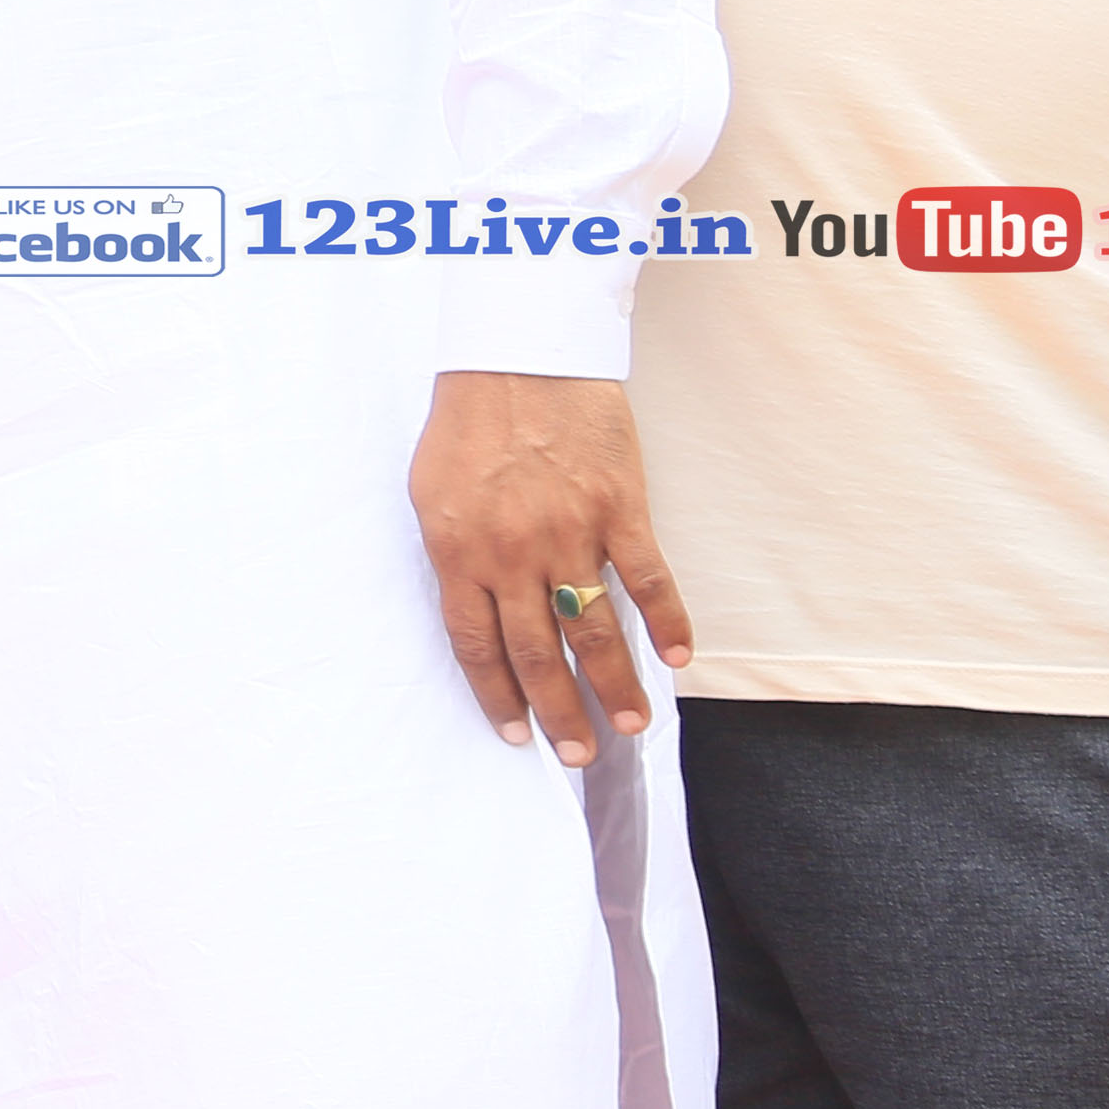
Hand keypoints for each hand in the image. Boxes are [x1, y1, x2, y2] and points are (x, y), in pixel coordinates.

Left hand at [405, 369, 689, 763]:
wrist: (520, 354)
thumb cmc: (468, 419)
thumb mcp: (431, 490)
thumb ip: (452, 554)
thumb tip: (472, 611)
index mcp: (458, 551)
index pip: (476, 647)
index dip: (497, 696)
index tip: (514, 735)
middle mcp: (512, 553)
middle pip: (537, 653)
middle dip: (559, 712)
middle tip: (577, 755)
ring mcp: (570, 533)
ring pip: (595, 630)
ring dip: (615, 685)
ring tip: (630, 726)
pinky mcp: (619, 509)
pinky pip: (648, 581)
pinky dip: (667, 623)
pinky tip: (677, 659)